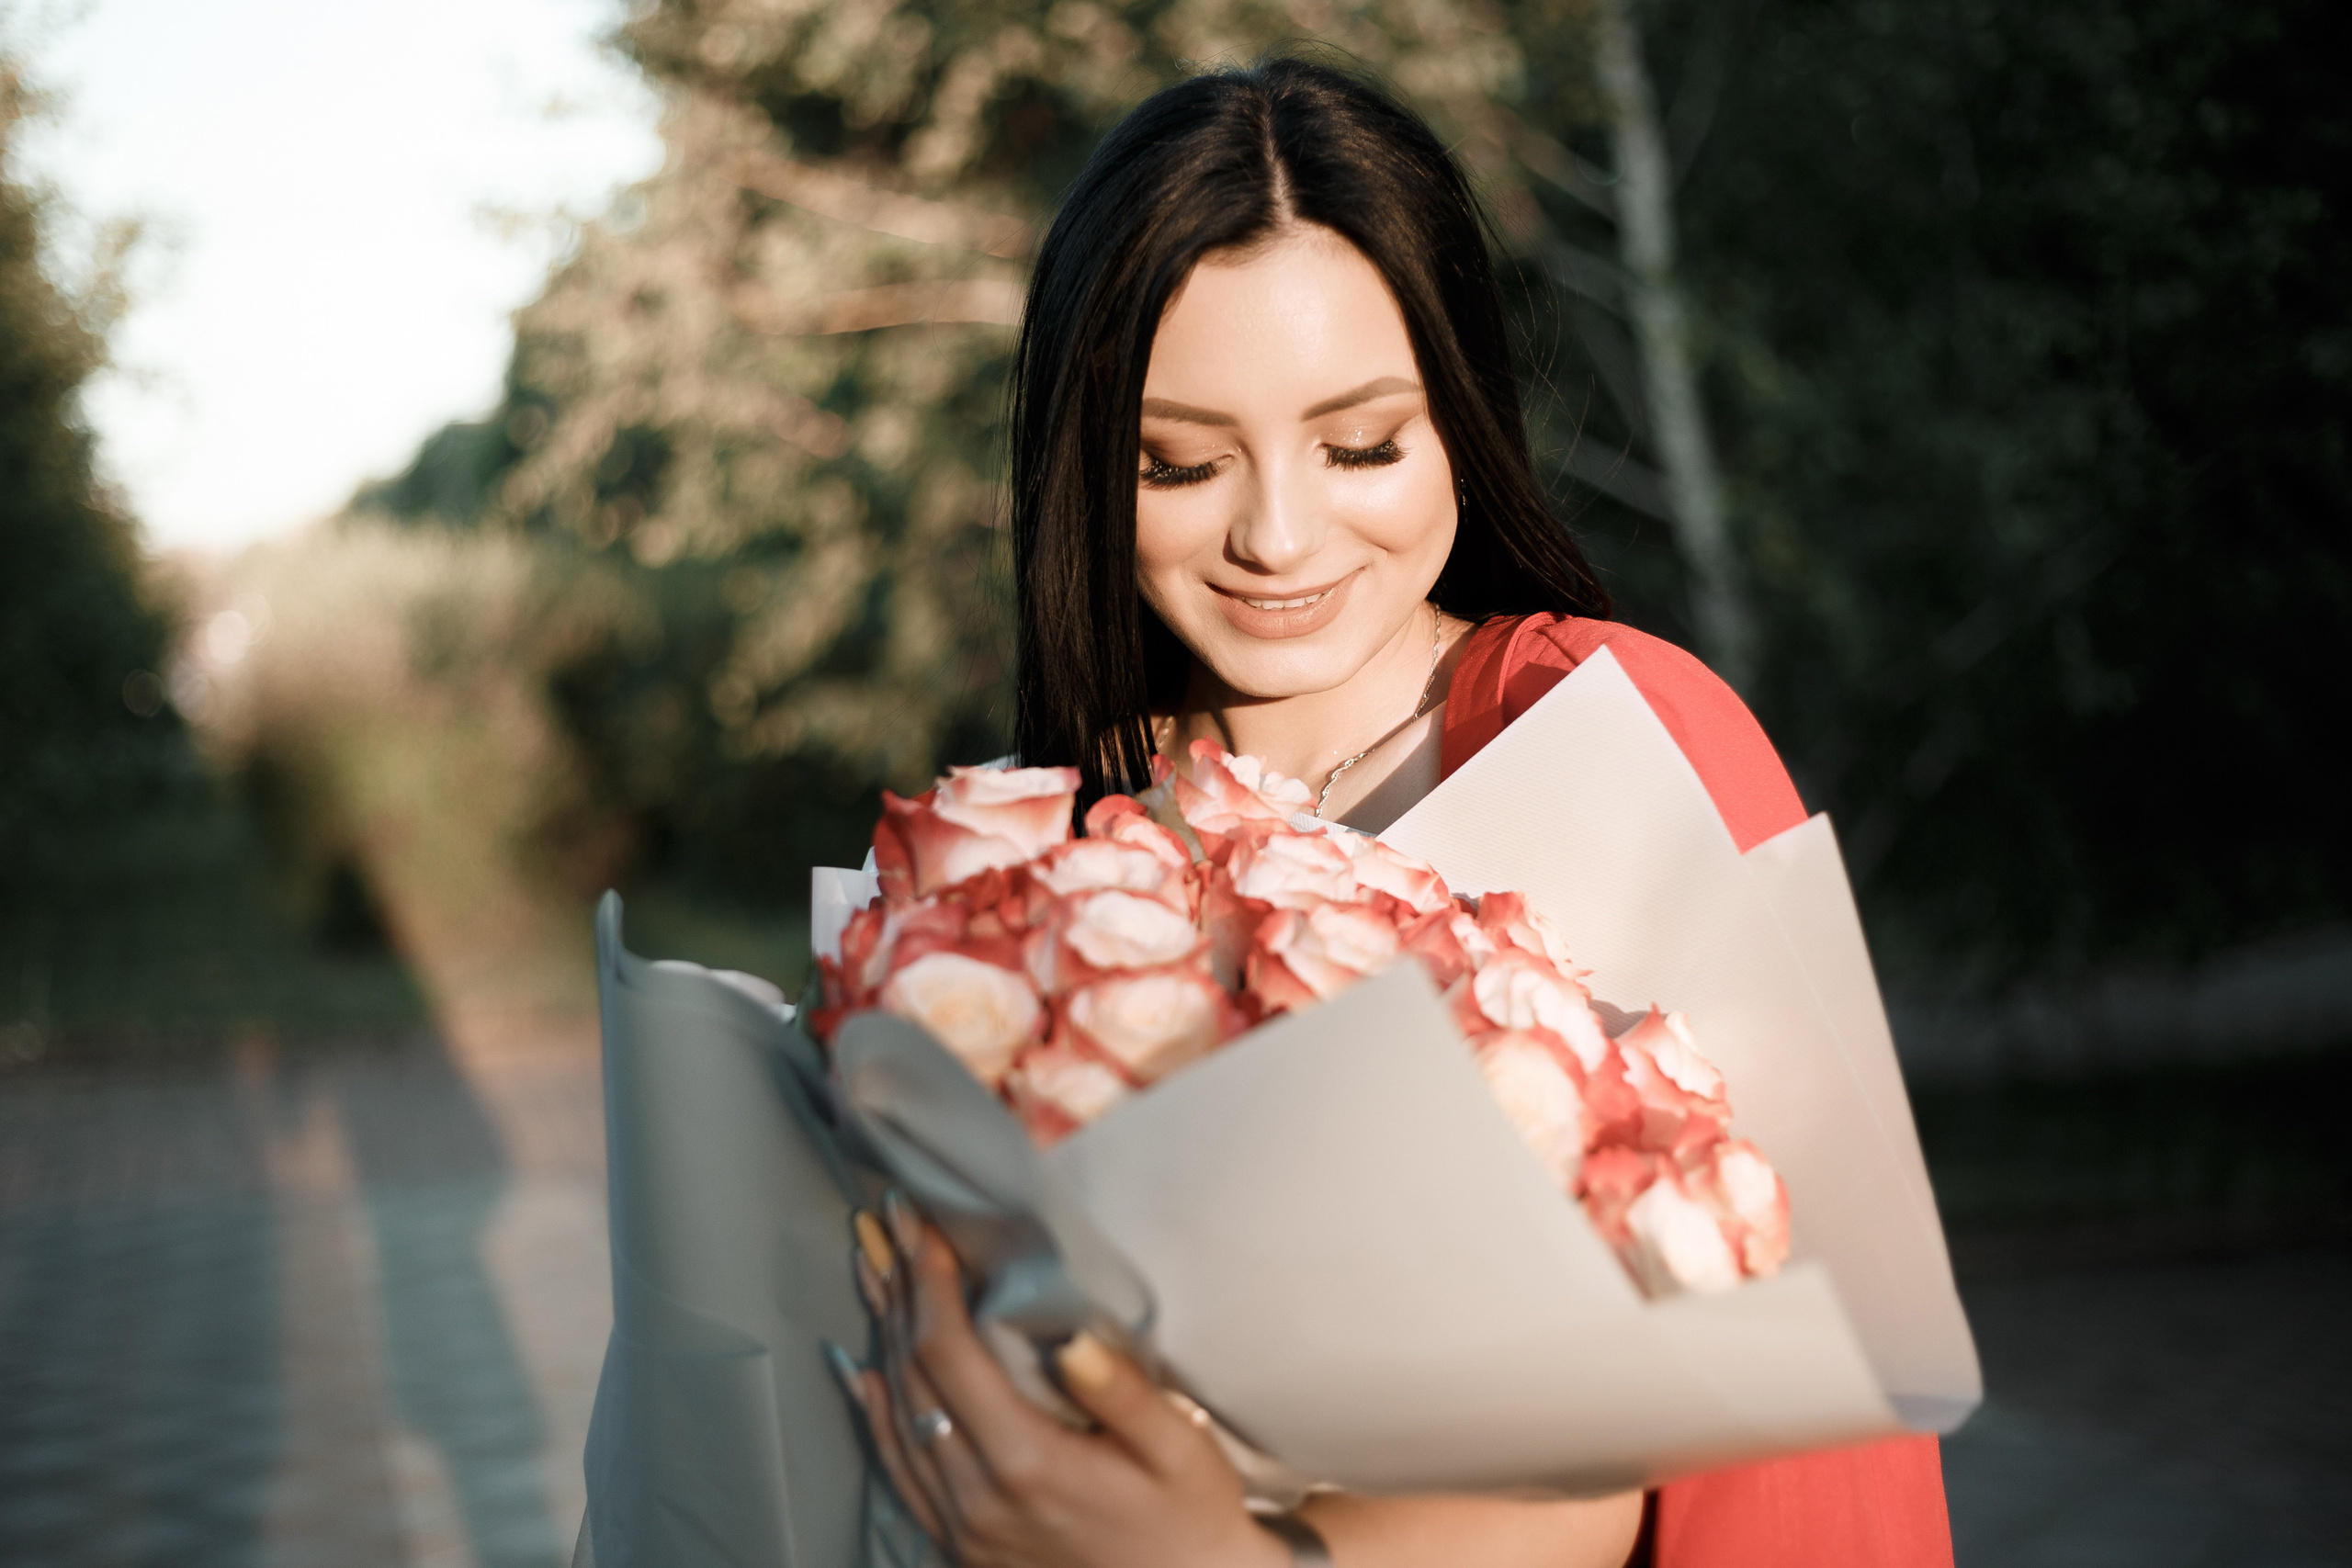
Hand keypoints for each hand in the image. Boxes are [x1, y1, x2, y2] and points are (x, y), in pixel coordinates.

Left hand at [836, 1195, 1288, 1567]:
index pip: (948, 1356)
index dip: (929, 1285)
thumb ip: (1122, 1394)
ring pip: (896, 1421)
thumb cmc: (1191, 1518)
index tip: (924, 1229)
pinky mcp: (961, 1545)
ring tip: (875, 1277)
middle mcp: (978, 1498)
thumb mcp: (1180, 1452)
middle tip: (891, 1230)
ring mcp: (963, 1528)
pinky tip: (865, 1377)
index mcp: (1028, 1463)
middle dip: (900, 1296)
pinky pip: (898, 1474)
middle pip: (912, 1379)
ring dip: (882, 1342)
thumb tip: (1071, 1337)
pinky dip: (875, 1417)